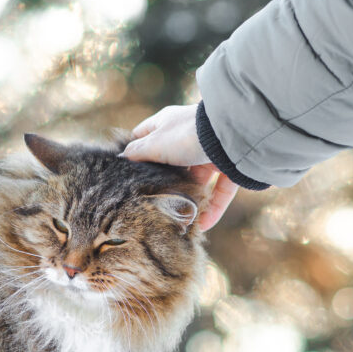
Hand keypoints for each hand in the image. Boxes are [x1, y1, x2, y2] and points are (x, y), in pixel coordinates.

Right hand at [122, 104, 237, 230]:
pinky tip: (203, 225)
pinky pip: (219, 192)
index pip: (144, 137)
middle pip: (171, 164)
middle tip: (153, 205)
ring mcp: (209, 153)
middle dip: (165, 184)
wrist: (229, 135)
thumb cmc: (186, 135)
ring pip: (197, 181)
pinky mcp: (229, 167)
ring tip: (181, 221)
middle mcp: (187, 137)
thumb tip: (123, 158)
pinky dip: (212, 209)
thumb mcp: (154, 144)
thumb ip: (137, 153)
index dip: (135, 153)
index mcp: (167, 125)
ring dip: (190, 201)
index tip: (127, 174)